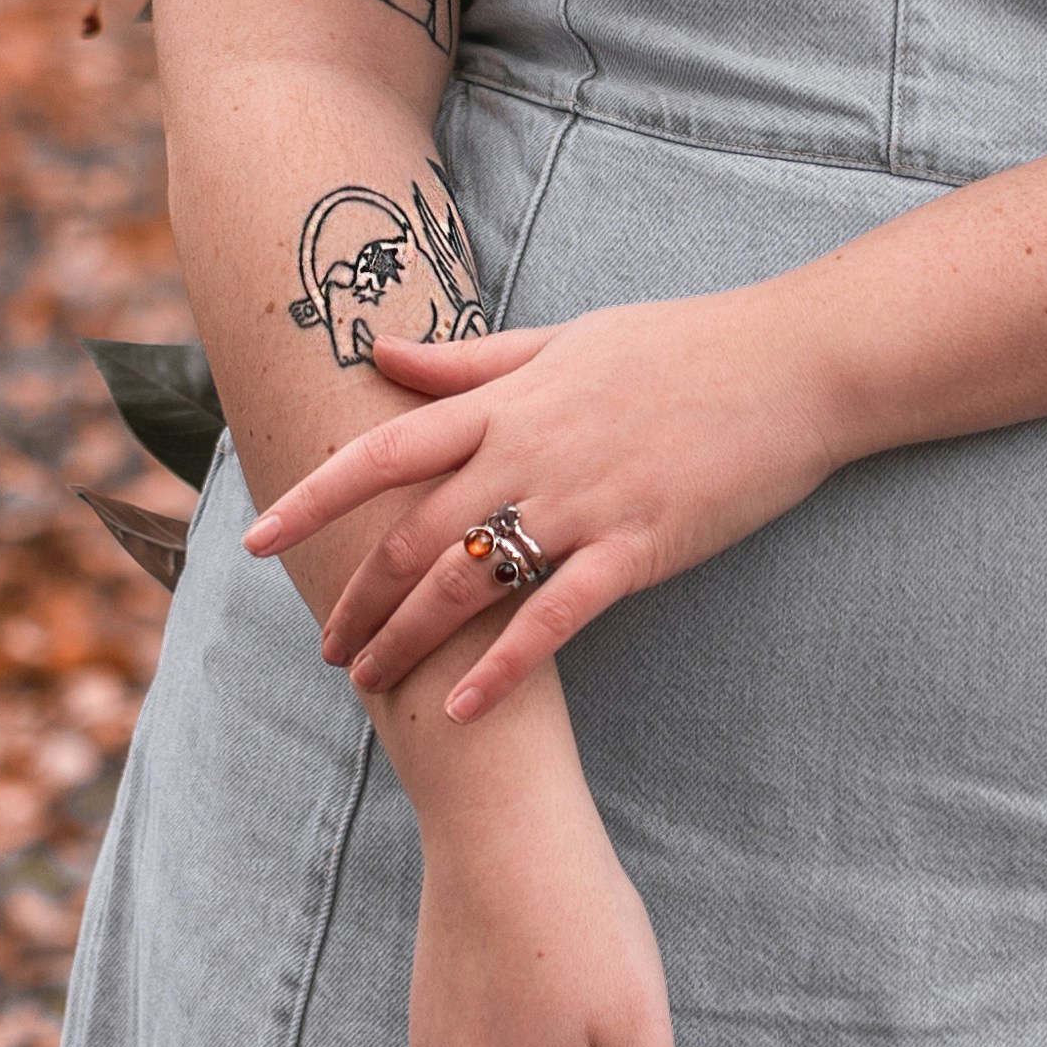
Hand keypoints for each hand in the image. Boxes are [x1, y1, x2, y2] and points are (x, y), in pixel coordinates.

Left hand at [244, 284, 843, 719]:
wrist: (789, 365)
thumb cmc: (677, 346)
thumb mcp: (564, 339)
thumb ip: (469, 362)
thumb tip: (379, 355)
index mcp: (507, 401)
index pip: (383, 450)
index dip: (314, 498)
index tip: (257, 539)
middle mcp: (530, 451)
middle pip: (413, 534)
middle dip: (359, 599)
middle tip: (328, 649)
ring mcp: (583, 501)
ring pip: (468, 581)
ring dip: (409, 639)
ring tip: (374, 685)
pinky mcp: (638, 547)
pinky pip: (554, 616)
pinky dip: (503, 665)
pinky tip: (464, 706)